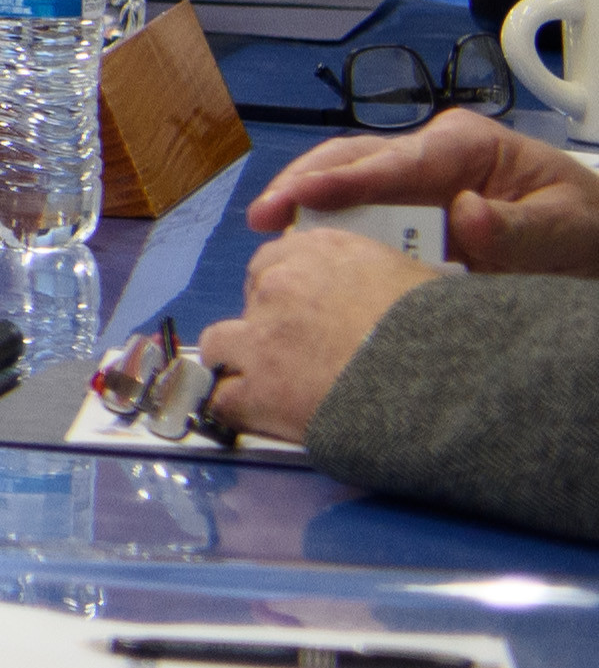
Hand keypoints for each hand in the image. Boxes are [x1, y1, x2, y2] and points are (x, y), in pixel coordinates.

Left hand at [194, 226, 447, 446]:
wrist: (444, 381)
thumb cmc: (446, 333)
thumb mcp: (419, 280)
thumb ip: (377, 278)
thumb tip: (375, 292)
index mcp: (323, 251)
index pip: (275, 262)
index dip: (285, 291)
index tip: (299, 311)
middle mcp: (283, 285)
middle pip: (250, 301)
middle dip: (267, 325)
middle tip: (298, 352)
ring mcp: (262, 336)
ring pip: (220, 343)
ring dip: (240, 362)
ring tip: (270, 384)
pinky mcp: (256, 388)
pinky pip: (222, 397)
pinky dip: (238, 408)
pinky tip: (261, 416)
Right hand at [248, 106, 598, 276]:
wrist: (590, 248)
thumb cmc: (584, 229)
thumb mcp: (568, 227)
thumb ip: (520, 227)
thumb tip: (466, 214)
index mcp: (466, 145)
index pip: (393, 161)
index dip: (341, 180)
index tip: (297, 197)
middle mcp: (429, 158)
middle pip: (349, 162)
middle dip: (301, 187)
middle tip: (264, 220)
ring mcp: (412, 189)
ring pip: (343, 190)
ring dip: (306, 213)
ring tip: (273, 244)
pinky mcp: (404, 222)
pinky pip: (358, 226)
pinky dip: (327, 239)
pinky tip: (305, 260)